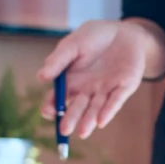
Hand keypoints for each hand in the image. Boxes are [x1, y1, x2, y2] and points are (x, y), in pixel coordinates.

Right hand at [39, 19, 159, 137]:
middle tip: (65, 129)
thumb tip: (41, 77)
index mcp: (71, 81)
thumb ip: (58, 60)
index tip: (48, 111)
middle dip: (70, 118)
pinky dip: (108, 111)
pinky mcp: (124, 87)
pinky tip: (101, 121)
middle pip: (77, 108)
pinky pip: (115, 100)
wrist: (122, 31)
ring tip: (83, 132)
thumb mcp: (72, 44)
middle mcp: (87, 90)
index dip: (52, 106)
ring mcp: (105, 90)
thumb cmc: (93, 37)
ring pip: (96, 108)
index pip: (58, 99)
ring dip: (89, 120)